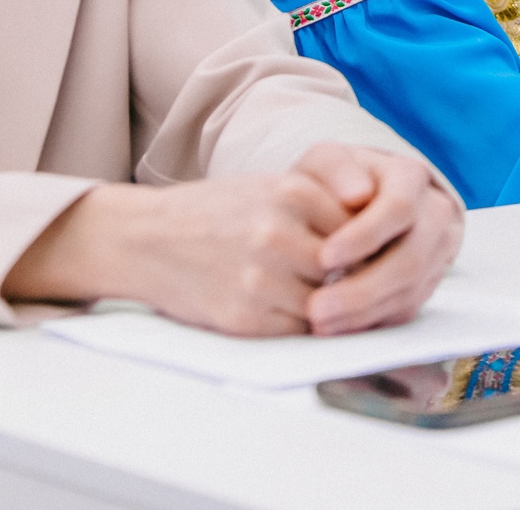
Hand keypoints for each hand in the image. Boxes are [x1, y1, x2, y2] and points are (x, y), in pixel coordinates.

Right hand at [5, 170, 347, 335]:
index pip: (358, 228)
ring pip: (325, 304)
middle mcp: (278, 233)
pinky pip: (296, 331)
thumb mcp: (268, 188)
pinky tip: (282, 309)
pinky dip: (296, 326)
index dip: (362, 246)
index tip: (362, 254)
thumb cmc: (214, 213)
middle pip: (346, 269)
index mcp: (290, 192)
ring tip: (310, 295)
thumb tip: (373, 240)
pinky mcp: (244, 318)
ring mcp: (261, 279)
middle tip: (346, 282)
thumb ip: (319, 206)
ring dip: (324, 306)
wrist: (146, 240)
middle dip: (347, 279)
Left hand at [289, 143, 462, 334]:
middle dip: (362, 289)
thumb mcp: (327, 160)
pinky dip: (372, 322)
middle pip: (411, 259)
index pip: (399, 208)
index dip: (365, 235)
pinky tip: (337, 328)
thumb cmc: (334, 180)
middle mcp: (434, 214)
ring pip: (411, 291)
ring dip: (363, 313)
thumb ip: (335, 168)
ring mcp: (437, 252)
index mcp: (412, 177)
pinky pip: (407, 309)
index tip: (323, 257)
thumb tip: (358, 195)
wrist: (357, 199)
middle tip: (317, 308)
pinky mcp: (428, 281)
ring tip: (319, 323)